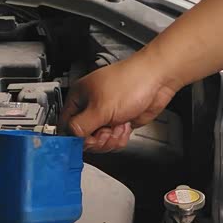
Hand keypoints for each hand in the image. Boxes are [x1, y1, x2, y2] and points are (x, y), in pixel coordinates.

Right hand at [60, 55, 179, 151]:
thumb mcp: (100, 108)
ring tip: (118, 125)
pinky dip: (120, 137)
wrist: (157, 80)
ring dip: (111, 139)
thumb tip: (70, 137)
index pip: (66, 125)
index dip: (73, 137)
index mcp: (79, 98)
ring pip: (99, 142)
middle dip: (96, 139)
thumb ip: (81, 126)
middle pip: (83, 138)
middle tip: (105, 131)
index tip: (83, 142)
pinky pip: (114, 141)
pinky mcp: (119, 123)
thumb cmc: (130, 83)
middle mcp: (90, 108)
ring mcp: (106, 116)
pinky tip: (126, 125)